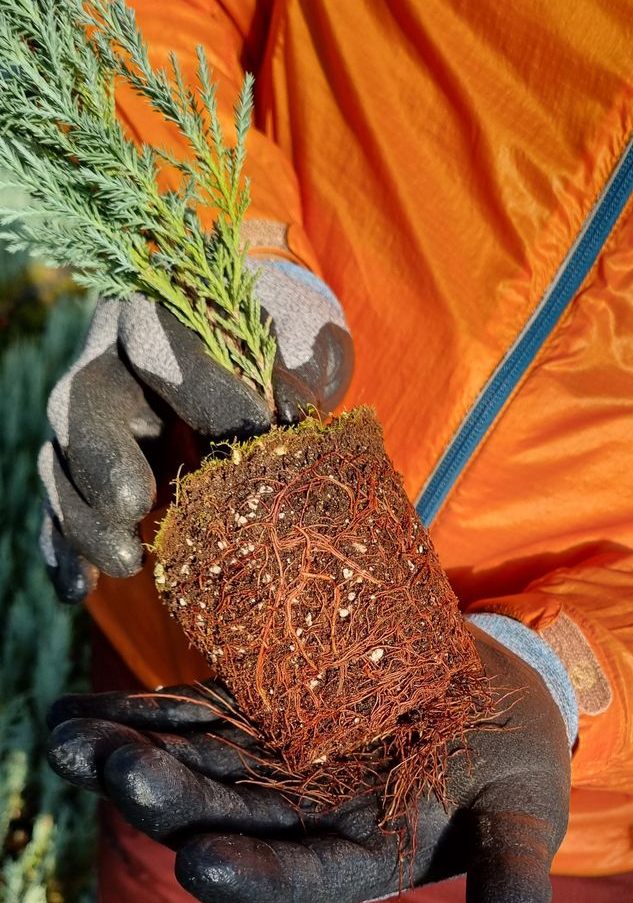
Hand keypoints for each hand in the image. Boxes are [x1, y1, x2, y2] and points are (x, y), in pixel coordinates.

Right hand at [39, 258, 353, 601]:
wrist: (259, 362)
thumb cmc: (282, 344)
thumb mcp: (302, 336)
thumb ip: (300, 361)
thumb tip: (294, 415)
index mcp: (157, 312)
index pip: (161, 340)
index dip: (202, 386)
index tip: (253, 430)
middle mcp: (106, 360)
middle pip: (83, 402)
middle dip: (104, 455)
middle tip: (134, 503)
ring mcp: (89, 420)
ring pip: (61, 461)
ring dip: (84, 517)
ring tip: (127, 564)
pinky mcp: (85, 473)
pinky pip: (60, 512)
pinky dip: (66, 551)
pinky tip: (81, 590)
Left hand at [47, 629, 570, 902]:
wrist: (492, 700)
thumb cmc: (515, 769)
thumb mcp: (522, 825)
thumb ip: (510, 894)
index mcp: (360, 865)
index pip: (298, 883)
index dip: (251, 877)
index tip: (200, 861)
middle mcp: (303, 828)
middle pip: (226, 822)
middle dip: (168, 802)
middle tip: (113, 769)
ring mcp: (274, 775)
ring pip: (194, 772)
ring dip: (131, 755)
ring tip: (69, 738)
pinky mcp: (258, 724)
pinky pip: (191, 722)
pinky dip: (138, 715)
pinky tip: (79, 711)